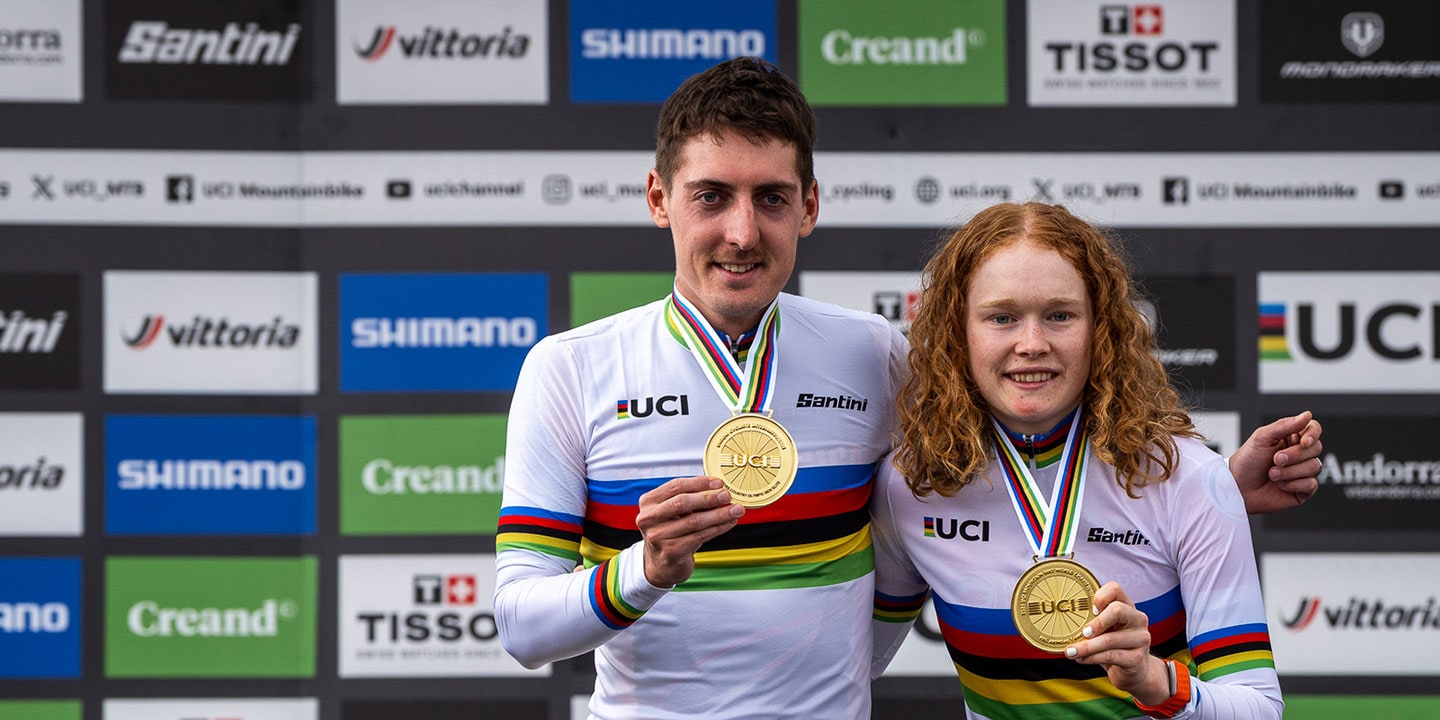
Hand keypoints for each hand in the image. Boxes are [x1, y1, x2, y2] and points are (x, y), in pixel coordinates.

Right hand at [635, 476, 744, 587]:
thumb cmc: (670, 535)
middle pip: (682, 502)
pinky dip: (717, 528)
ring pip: (694, 521)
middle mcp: (649, 518)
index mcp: (649, 502)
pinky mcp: (670, 551)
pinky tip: (728, 523)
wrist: (661, 565)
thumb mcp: (674, 514)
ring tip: (735, 510)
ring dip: (718, 514)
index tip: (718, 482)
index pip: (675, 486)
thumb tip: (719, 490)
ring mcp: (658, 536)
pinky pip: (699, 536)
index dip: (699, 483)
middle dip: (709, 498)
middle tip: (727, 495)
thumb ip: (691, 501)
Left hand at [1065, 582, 1170, 705]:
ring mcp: (1140, 639)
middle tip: (1083, 632)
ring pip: (1109, 639)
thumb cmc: (1114, 646)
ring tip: (1071, 652)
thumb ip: (1092, 621)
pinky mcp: (1137, 658)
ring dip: (1086, 647)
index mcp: (1127, 606)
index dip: (1101, 596)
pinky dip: (1092, 658)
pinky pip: (1110, 656)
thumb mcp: (1105, 630)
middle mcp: (1137, 619)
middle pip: (1118, 610)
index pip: (1115, 589)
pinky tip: (1081, 659)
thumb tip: (1062, 618)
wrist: (1134, 672)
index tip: (1090, 608)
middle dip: (1097, 622)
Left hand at [1228, 410, 1323, 513]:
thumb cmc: (1246, 461)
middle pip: (1316, 448)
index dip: (1312, 434)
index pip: (1313, 429)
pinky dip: (1293, 484)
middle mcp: (1299, 453)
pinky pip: (1311, 484)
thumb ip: (1284, 426)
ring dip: (1290, 471)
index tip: (1303, 442)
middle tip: (1276, 459)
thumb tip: (1307, 415)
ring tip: (1272, 474)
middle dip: (1295, 455)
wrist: (1237, 487)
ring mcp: (1302, 471)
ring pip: (1314, 466)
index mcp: (1290, 438)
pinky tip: (1280, 485)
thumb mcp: (1261, 438)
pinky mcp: (1302, 489)